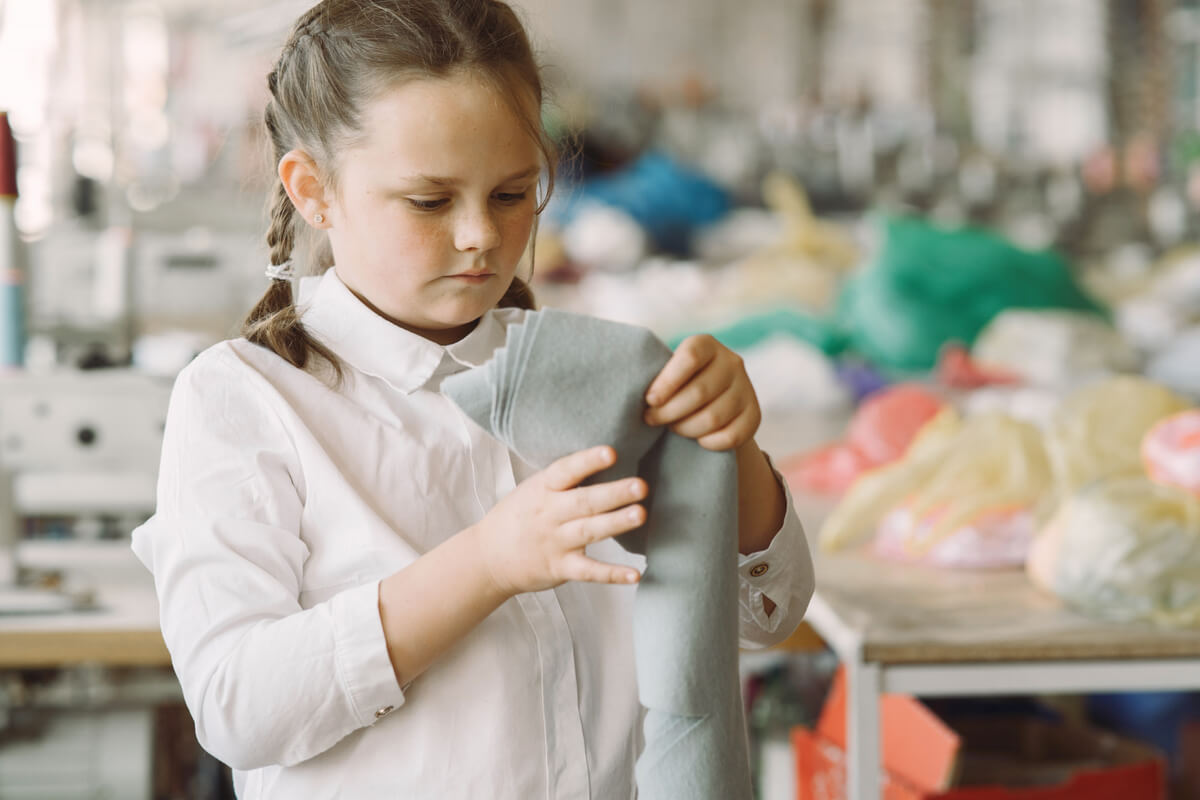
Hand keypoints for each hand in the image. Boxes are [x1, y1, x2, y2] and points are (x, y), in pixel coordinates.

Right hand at [473, 446, 645, 596]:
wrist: (488, 558)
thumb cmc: (518, 517)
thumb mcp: (532, 490)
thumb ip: (563, 479)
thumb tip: (605, 457)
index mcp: (542, 490)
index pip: (566, 471)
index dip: (588, 461)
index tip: (611, 452)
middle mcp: (549, 514)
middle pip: (584, 502)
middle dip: (613, 493)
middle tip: (640, 485)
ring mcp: (555, 542)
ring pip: (589, 531)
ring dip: (616, 523)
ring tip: (640, 514)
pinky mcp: (561, 568)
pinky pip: (589, 571)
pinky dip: (611, 574)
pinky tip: (635, 573)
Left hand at [643, 335, 760, 450]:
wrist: (711, 399)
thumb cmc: (676, 384)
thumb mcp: (667, 370)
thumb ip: (655, 374)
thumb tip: (630, 390)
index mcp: (706, 344)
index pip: (690, 358)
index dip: (667, 382)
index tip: (649, 400)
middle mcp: (731, 362)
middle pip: (699, 392)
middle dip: (669, 412)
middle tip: (652, 419)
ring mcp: (746, 388)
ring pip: (713, 418)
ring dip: (686, 429)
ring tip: (672, 427)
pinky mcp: (754, 414)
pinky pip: (730, 436)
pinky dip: (708, 443)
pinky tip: (697, 439)